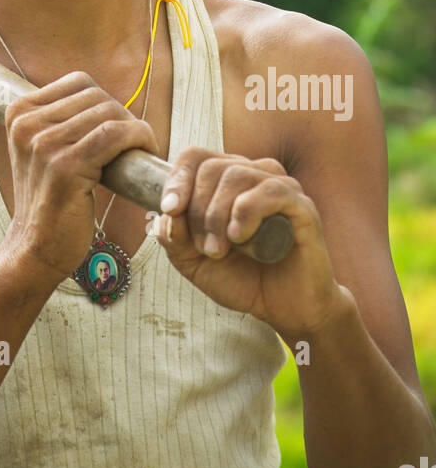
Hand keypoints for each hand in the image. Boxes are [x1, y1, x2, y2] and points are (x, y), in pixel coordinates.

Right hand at [0, 71, 160, 288]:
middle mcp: (26, 124)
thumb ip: (62, 120)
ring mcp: (43, 144)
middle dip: (123, 117)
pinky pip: (113, 136)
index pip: (79, 82)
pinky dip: (137, 138)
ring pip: (108, 114)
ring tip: (141, 150)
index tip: (118, 126)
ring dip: (135, 129)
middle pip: (96, 97)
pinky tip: (145, 151)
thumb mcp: (42, 150)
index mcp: (19, 113)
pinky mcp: (64, 166)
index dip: (107, 101)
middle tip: (134, 143)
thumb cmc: (50, 200)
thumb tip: (106, 100)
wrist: (36, 248)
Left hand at [154, 148, 346, 340]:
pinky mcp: (302, 206)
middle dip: (198, 210)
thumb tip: (166, 215)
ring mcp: (280, 187)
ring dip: (218, 216)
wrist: (285, 309)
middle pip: (212, 168)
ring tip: (220, 250)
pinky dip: (247, 212)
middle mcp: (253, 175)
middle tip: (205, 249)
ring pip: (236, 175)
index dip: (178, 179)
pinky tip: (239, 237)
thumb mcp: (194, 262)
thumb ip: (174, 238)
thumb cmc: (242, 279)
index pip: (195, 157)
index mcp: (226, 181)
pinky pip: (271, 191)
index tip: (170, 210)